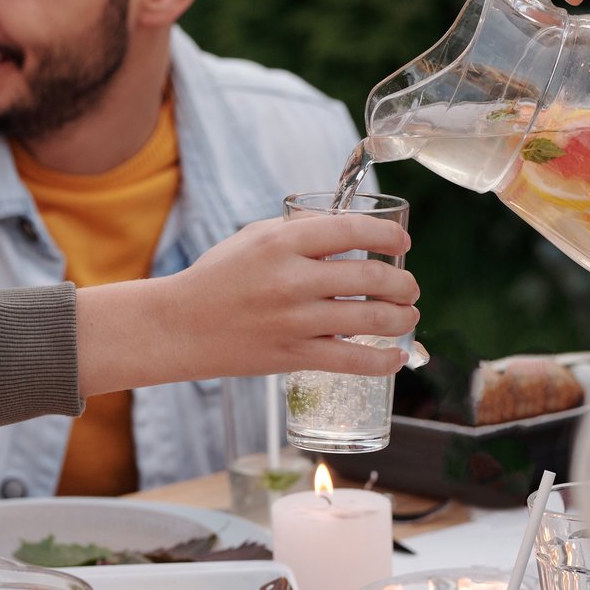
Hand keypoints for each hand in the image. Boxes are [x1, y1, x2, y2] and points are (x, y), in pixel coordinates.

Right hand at [76, 215, 419, 394]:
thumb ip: (298, 229)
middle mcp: (293, 279)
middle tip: (410, 288)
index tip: (401, 244)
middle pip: (371, 277)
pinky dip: (382, 360)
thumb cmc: (217, 278)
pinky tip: (395, 357)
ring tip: (409, 317)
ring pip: (370, 319)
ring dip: (402, 318)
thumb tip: (346, 229)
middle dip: (403, 283)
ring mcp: (294, 320)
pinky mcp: (292, 356)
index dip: (388, 236)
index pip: (352, 230)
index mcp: (283, 241)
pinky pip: (351, 360)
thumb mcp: (252, 237)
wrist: (179, 327)